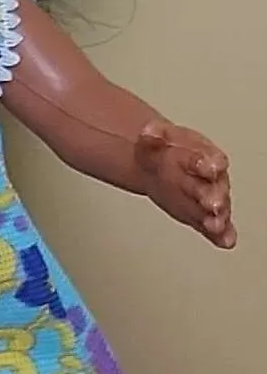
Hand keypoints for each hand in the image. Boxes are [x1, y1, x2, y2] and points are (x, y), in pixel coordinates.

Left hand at [136, 121, 234, 247]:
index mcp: (201, 156)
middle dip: (213, 196)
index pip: (205, 160)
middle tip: (212, 204)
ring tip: (215, 225)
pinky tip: (225, 241)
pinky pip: (215, 225)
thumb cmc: (162, 151)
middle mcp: (210, 178)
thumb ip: (152, 137)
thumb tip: (147, 132)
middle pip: (213, 187)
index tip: (211, 167)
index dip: (207, 163)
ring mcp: (208, 196)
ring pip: (217, 208)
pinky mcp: (202, 214)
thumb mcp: (154, 139)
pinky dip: (221, 234)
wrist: (157, 164)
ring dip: (218, 217)